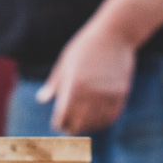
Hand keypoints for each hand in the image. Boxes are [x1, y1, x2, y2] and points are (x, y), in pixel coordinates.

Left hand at [38, 20, 136, 134]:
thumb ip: (54, 84)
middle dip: (72, 128)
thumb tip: (42, 99)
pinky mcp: (120, 93)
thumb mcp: (65, 62)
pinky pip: (111, 116)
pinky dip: (103, 122)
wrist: (115, 33)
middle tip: (68, 129)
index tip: (58, 124)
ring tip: (82, 125)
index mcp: (73, 86)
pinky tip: (97, 120)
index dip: (59, 123)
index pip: (63, 118)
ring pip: (96, 123)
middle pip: (79, 124)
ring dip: (88, 126)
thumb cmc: (86, 46)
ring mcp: (107, 94)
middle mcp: (91, 93)